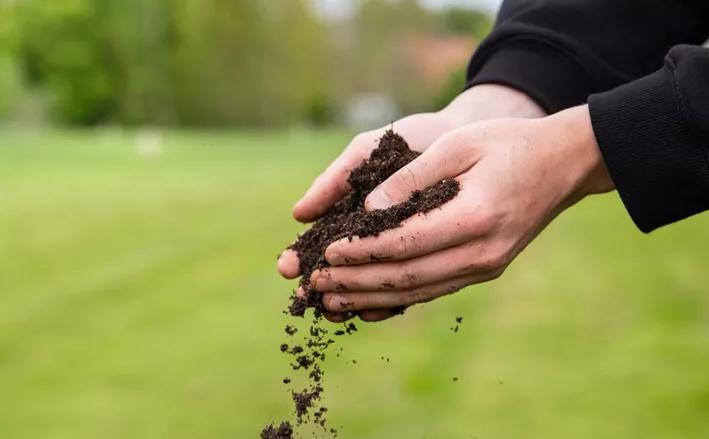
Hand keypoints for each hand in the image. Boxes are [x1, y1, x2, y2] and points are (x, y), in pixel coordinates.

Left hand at [308, 105, 613, 320]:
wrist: (563, 164)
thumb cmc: (508, 144)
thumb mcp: (459, 144)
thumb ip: (411, 177)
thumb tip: (367, 207)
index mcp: (474, 217)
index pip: (404, 243)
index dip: (361, 251)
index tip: (326, 252)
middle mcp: (481, 253)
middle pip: (406, 277)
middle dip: (356, 282)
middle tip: (315, 284)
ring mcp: (485, 267)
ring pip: (417, 292)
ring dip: (370, 298)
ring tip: (330, 301)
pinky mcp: (483, 270)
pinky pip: (433, 290)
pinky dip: (396, 299)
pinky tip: (367, 303)